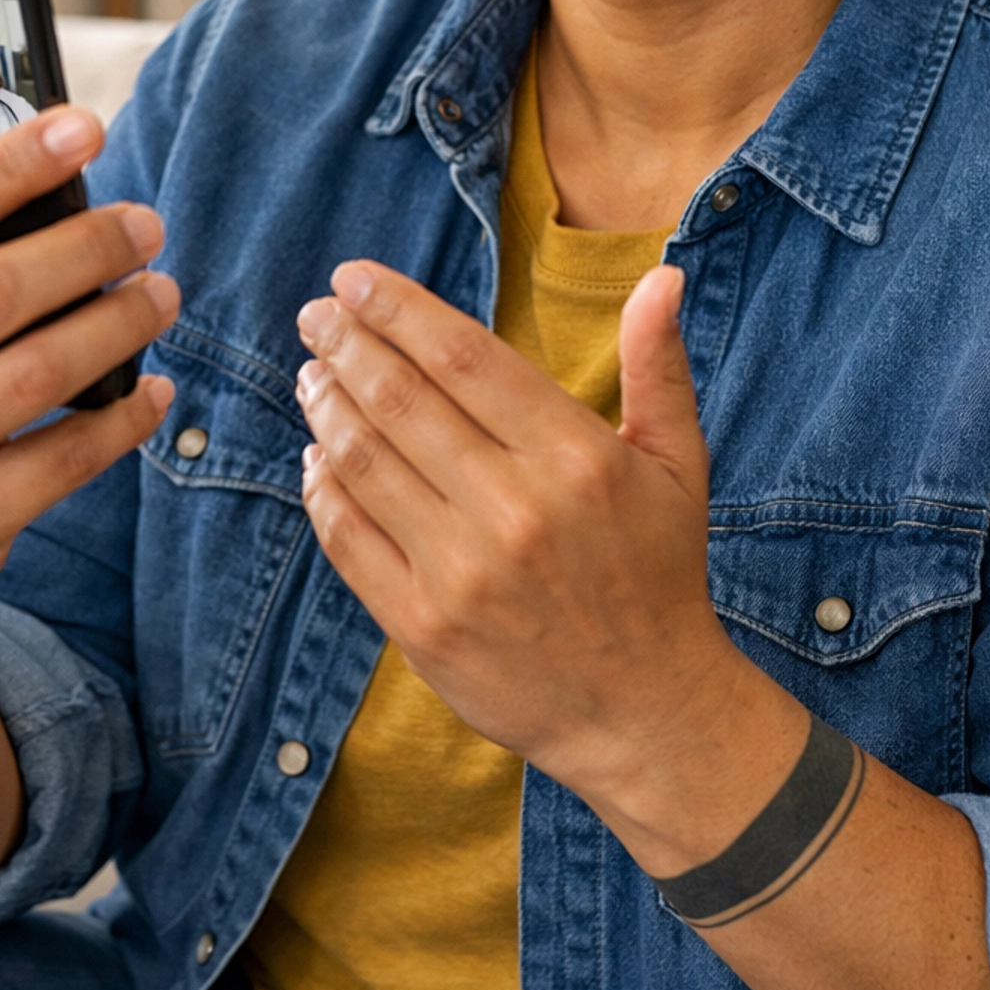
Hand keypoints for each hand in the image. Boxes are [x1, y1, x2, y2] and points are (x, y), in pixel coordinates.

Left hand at [295, 257, 752, 847]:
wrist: (646, 714)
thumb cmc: (660, 573)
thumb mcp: (678, 464)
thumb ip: (659, 367)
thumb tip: (660, 275)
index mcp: (574, 457)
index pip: (463, 356)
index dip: (398, 308)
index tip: (352, 278)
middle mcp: (514, 509)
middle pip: (401, 400)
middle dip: (345, 344)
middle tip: (315, 314)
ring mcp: (462, 572)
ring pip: (365, 462)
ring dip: (326, 406)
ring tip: (310, 373)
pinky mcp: (423, 627)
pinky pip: (350, 539)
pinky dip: (323, 490)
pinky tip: (317, 456)